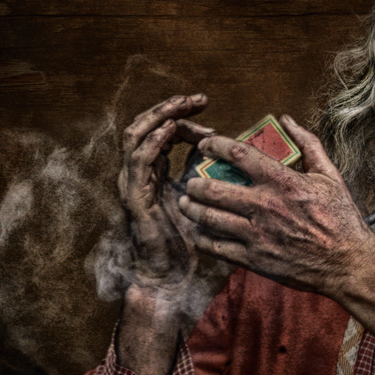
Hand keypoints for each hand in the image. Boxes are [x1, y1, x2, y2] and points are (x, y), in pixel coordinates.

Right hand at [118, 93, 217, 287]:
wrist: (170, 275)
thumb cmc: (190, 240)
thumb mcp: (205, 200)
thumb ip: (213, 177)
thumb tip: (240, 159)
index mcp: (157, 171)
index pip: (163, 130)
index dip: (182, 115)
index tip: (205, 106)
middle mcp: (141, 172)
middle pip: (147, 125)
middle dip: (171, 108)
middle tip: (197, 100)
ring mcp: (134, 182)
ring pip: (136, 134)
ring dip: (160, 116)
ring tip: (183, 106)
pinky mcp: (134, 195)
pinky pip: (139, 159)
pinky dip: (154, 141)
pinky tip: (172, 131)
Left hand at [178, 115, 374, 298]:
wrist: (348, 263)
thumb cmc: (341, 218)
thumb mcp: (330, 175)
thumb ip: (308, 144)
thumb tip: (287, 120)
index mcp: (284, 182)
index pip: (239, 154)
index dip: (215, 145)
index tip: (205, 144)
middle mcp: (266, 207)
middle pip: (214, 189)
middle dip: (195, 183)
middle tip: (191, 181)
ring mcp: (258, 235)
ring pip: (209, 219)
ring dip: (191, 209)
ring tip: (186, 203)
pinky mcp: (255, 259)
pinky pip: (217, 247)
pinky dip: (202, 238)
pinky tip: (199, 231)